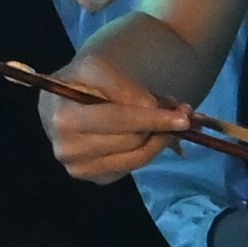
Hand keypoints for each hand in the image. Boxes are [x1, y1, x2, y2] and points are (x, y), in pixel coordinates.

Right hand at [42, 46, 192, 181]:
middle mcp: (66, 149)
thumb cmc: (87, 80)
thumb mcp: (100, 68)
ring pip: (137, 157)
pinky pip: (133, 167)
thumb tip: (157, 110)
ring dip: (158, 138)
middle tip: (179, 111)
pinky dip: (146, 150)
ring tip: (165, 120)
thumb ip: (125, 88)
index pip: (117, 119)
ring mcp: (80, 168)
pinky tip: (145, 134)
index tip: (185, 116)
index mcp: (63, 118)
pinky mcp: (95, 178)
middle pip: (131, 140)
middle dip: (159, 125)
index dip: (153, 117)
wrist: (71, 98)